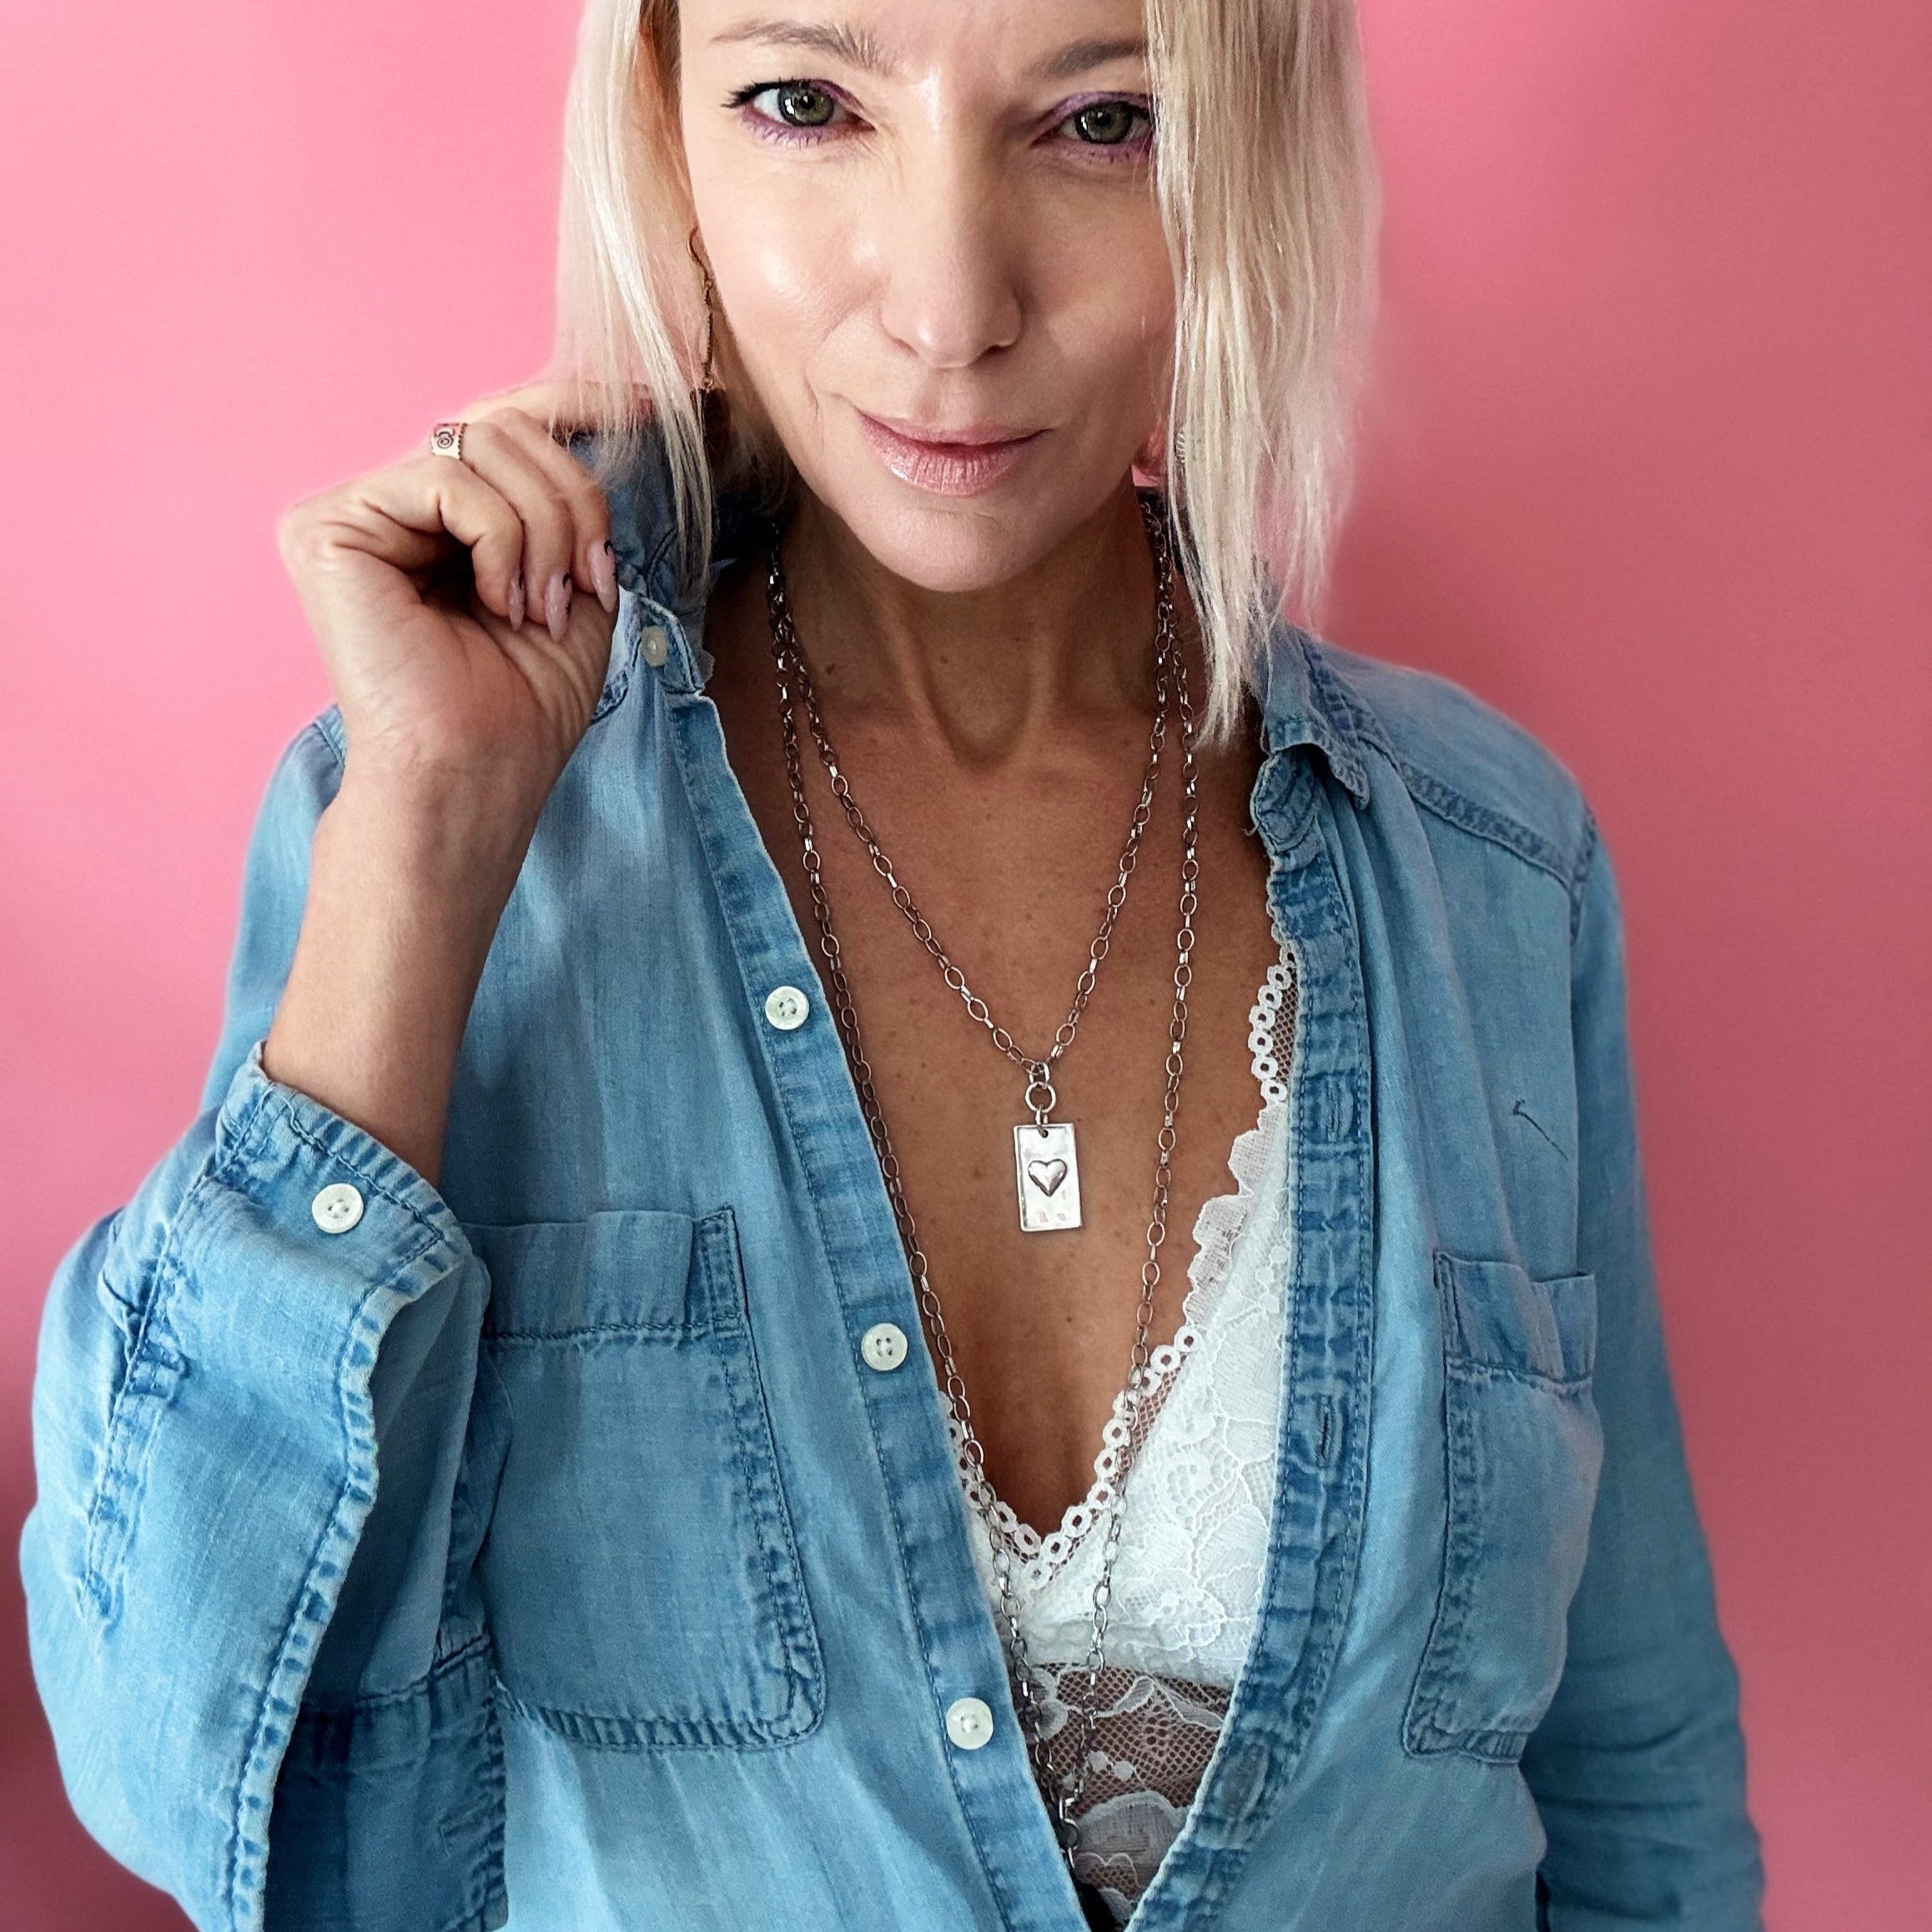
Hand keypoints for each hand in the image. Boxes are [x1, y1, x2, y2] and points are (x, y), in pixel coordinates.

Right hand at [276, 383, 631, 816]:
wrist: (474, 777)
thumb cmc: (520, 707)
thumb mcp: (574, 588)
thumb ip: (573, 508)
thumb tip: (607, 425)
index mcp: (443, 518)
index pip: (506, 423)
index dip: (576, 400)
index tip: (649, 405)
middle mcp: (391, 504)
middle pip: (505, 425)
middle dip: (573, 501)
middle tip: (584, 583)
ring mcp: (354, 510)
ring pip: (483, 442)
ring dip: (544, 529)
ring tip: (539, 608)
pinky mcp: (325, 525)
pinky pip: (446, 478)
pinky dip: (500, 541)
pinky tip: (496, 603)